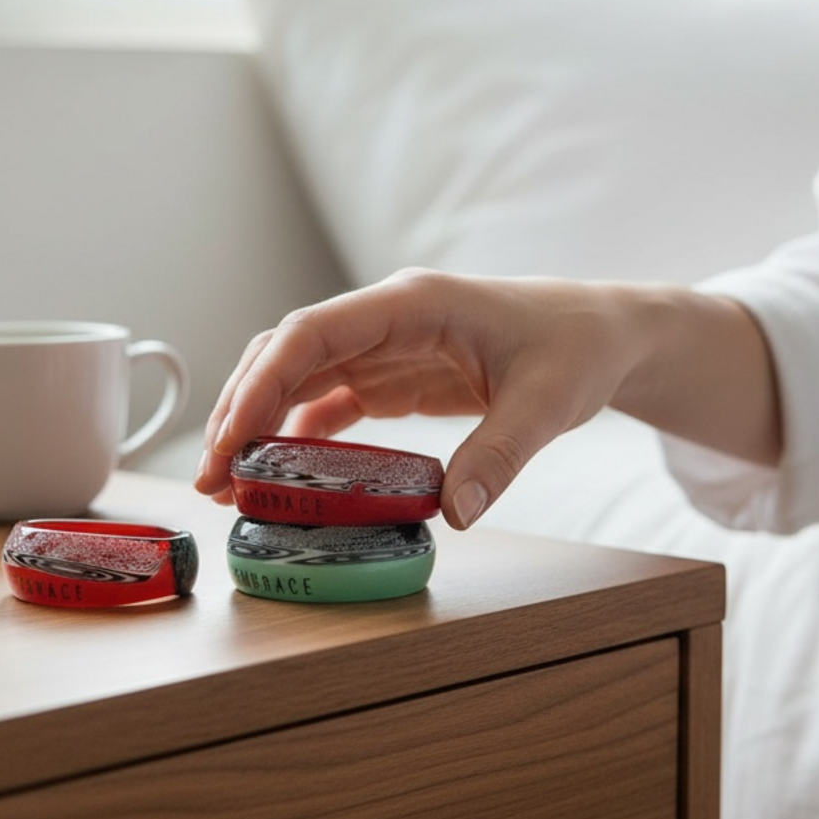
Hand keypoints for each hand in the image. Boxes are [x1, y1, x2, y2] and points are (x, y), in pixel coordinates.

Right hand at [194, 268, 780, 529]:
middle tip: (214, 480)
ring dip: (258, 426)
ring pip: (297, 378)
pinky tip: (277, 477)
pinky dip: (296, 437)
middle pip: (286, 355)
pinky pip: (329, 402)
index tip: (233, 439)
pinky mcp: (394, 377)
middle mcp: (386, 318)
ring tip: (228, 486)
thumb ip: (500, 456)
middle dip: (241, 411)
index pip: (311, 332)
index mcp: (412, 303)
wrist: (604, 334)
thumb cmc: (577, 347)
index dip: (263, 383)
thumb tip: (454, 515)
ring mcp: (385, 347)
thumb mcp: (549, 403)